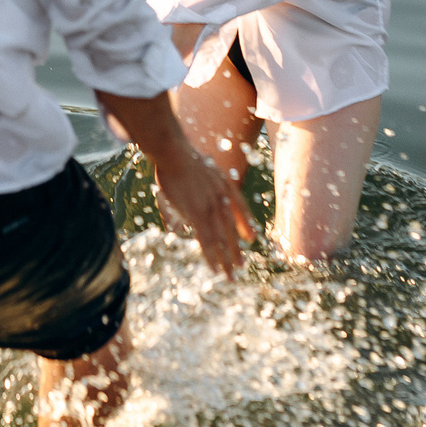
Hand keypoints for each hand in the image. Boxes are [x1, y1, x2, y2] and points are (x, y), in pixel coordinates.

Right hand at [99, 89, 252, 276]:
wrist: (174, 152)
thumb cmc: (180, 155)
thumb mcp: (199, 166)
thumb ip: (201, 180)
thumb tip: (198, 181)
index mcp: (223, 184)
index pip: (239, 207)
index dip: (245, 223)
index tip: (251, 237)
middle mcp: (222, 198)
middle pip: (232, 229)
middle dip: (237, 249)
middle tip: (241, 264)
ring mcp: (211, 207)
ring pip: (221, 239)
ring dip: (226, 259)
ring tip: (231, 275)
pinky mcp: (198, 214)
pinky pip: (207, 240)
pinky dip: (211, 256)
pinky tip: (214, 268)